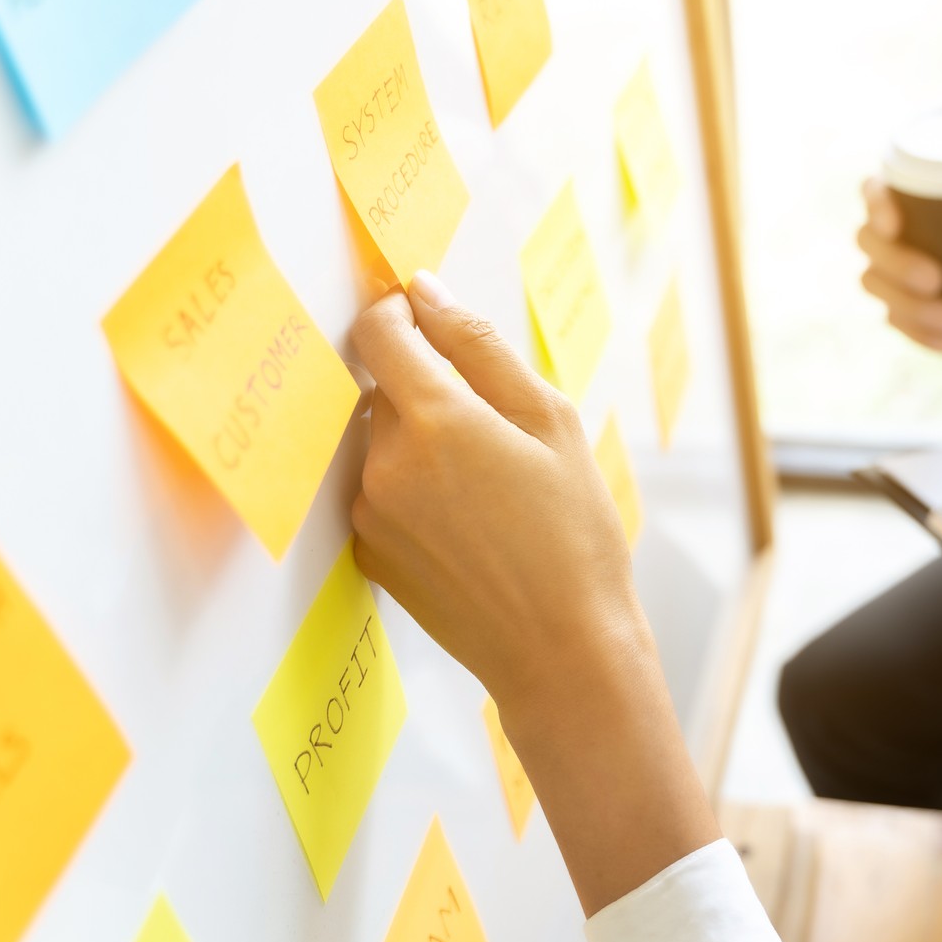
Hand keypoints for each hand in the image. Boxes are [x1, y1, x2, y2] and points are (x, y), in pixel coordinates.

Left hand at [349, 271, 717, 913]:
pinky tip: (468, 524)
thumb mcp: (552, 422)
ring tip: (489, 490)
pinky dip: (414, 491)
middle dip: (430, 391)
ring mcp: (369, 511)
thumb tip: (427, 291)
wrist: (561, 650)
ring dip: (421, 443)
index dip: (403, 313)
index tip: (430, 320)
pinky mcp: (368, 553)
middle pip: (384, 388)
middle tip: (498, 435)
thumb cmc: (574, 535)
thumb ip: (480, 346)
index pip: (380, 331)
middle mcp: (385, 461)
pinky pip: (380, 492)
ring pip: (382, 441)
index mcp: (435, 418)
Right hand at [857, 179, 941, 350]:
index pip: (873, 191)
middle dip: (897, 264)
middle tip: (936, 279)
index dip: (875, 206)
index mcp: (907, 195)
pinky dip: (920, 335)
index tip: (896, 224)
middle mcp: (887, 231)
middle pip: (868, 242)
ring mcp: (888, 270)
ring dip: (908, 305)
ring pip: (875, 284)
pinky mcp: (898, 304)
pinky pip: (895, 321)